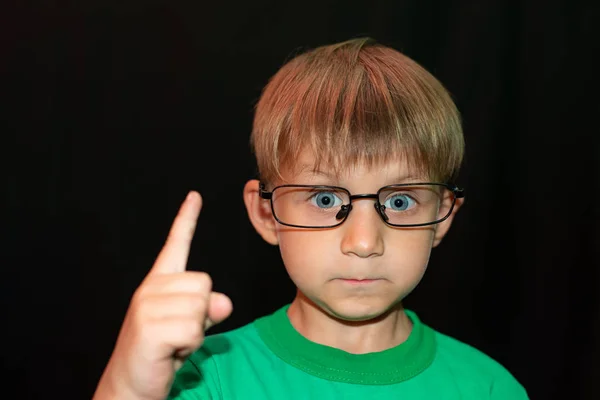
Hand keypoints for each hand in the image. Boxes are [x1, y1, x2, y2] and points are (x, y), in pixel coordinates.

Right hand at [93, 191, 232, 399]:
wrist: (130, 386)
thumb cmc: (161, 352)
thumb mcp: (189, 326)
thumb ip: (207, 308)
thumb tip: (222, 303)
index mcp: (159, 283)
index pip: (175, 244)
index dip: (186, 219)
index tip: (194, 196)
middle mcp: (150, 288)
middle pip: (205, 283)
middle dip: (201, 313)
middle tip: (178, 331)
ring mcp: (147, 306)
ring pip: (201, 307)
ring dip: (195, 332)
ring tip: (172, 342)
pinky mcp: (149, 328)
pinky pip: (194, 331)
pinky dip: (189, 346)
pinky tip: (170, 352)